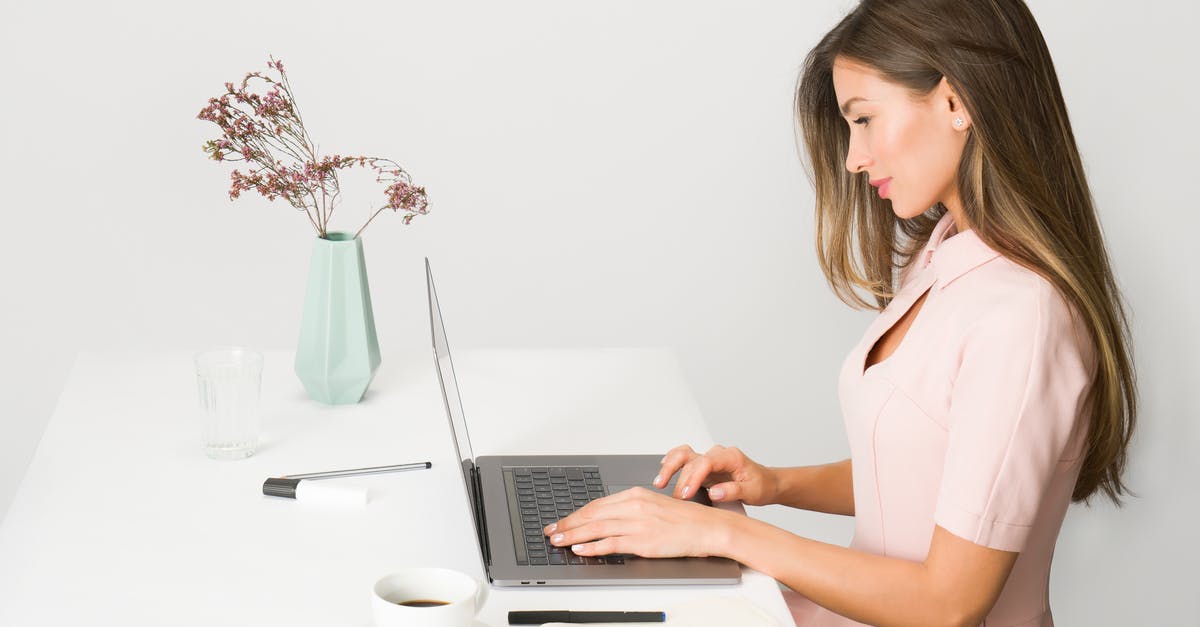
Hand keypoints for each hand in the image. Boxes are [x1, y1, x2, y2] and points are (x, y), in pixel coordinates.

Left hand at [543, 486, 736, 557]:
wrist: (708, 527)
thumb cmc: (685, 519)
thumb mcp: (654, 505)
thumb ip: (631, 509)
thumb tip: (608, 519)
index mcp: (636, 494)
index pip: (597, 504)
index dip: (575, 514)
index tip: (562, 521)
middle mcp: (634, 506)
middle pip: (592, 515)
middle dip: (567, 524)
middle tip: (551, 532)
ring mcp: (638, 524)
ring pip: (597, 529)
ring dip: (573, 535)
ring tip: (558, 541)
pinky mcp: (644, 541)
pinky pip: (612, 544)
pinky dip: (593, 547)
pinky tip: (581, 549)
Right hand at [655, 444, 777, 505]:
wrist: (767, 482)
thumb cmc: (761, 486)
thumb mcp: (752, 491)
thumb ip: (733, 491)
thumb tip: (714, 492)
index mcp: (730, 457)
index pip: (706, 462)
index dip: (693, 477)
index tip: (686, 494)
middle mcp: (717, 455)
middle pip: (691, 458)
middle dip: (680, 478)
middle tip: (675, 497)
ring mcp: (709, 459)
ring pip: (684, 454)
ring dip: (670, 466)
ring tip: (659, 482)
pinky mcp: (704, 466)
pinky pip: (684, 459)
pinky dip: (672, 462)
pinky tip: (663, 470)